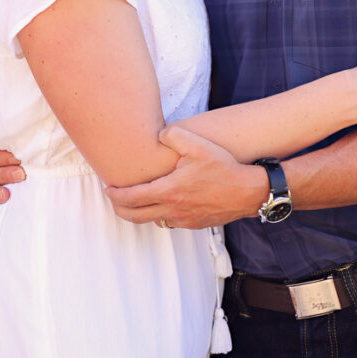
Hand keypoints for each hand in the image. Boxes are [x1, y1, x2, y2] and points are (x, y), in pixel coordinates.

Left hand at [104, 126, 267, 228]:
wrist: (248, 192)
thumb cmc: (224, 168)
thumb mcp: (198, 145)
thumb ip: (174, 135)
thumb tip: (160, 133)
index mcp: (169, 190)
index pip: (131, 198)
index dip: (115, 195)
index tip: (108, 189)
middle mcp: (173, 208)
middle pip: (134, 216)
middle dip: (119, 208)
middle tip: (114, 199)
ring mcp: (184, 219)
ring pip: (152, 221)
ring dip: (139, 213)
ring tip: (135, 201)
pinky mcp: (194, 224)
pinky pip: (169, 222)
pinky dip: (159, 214)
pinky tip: (162, 203)